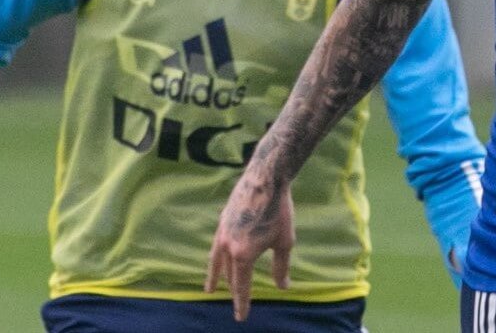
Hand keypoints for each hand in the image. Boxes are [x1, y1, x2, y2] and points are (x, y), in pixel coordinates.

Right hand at [205, 177, 295, 321]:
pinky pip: (217, 245)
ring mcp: (222, 232)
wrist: (266, 179)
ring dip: (216, 276)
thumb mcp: (284, 242)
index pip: (241, 285)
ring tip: (210, 289)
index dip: (242, 302)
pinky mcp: (222, 220)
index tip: (241, 317)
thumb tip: (283, 287)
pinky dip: (217, 256)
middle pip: (229, 274)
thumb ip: (281, 267)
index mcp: (242, 255)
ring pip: (218, 261)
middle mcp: (227, 246)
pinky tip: (219, 256)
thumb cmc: (279, 211)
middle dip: (233, 289)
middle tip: (235, 302)